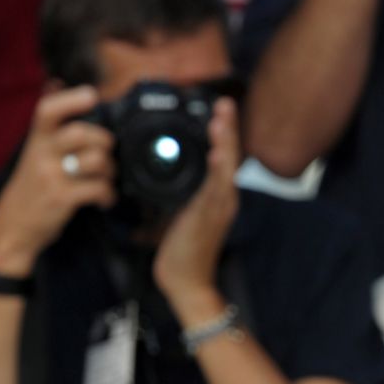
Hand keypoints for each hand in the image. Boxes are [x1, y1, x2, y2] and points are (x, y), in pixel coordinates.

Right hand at [0, 85, 116, 276]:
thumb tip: (58, 83)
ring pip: (96, 160)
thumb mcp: (35, 153)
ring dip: (110, 171)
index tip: (91, 96)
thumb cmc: (31, 189)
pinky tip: (103, 200)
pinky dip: (108, 195)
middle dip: (105, 142)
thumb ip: (51, 127)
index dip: (71, 100)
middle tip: (106, 155)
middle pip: (82, 133)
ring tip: (104, 179)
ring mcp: (50, 176)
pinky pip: (98, 188)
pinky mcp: (60, 198)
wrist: (11, 228)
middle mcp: (40, 154)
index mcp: (36, 140)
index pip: (48, 110)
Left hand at [152, 97, 241, 310]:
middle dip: (227, 129)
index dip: (221, 134)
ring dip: (225, 142)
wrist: (185, 281)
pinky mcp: (212, 217)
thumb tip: (153, 176)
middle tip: (224, 103)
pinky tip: (218, 154)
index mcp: (215, 195)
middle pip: (230, 157)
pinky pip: (217, 189)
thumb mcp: (173, 212)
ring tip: (221, 118)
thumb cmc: (179, 251)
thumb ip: (171, 193)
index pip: (221, 158)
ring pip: (227, 168)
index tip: (216, 110)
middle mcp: (223, 199)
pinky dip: (219, 170)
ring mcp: (220, 208)